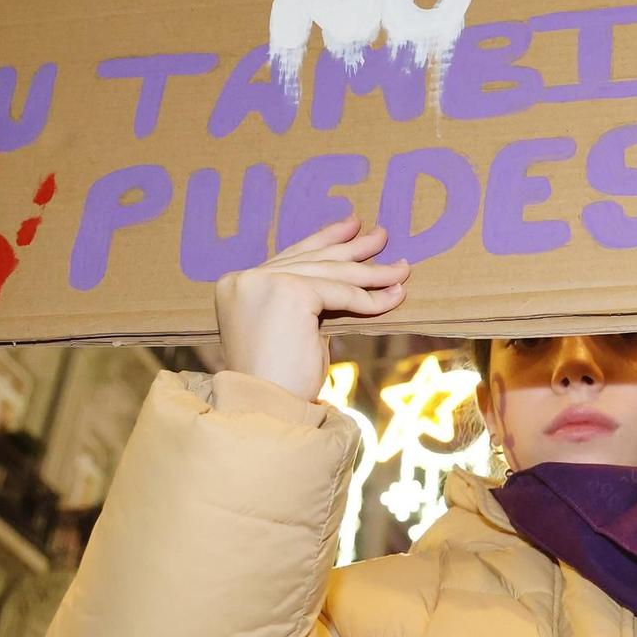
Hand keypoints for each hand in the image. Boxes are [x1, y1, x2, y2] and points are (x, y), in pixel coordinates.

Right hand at [213, 215, 408, 399]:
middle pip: (311, 259)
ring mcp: (264, 282)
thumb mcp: (290, 328)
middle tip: (380, 234)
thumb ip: (302, 298)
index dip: (324, 241)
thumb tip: (345, 275)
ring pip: (330, 273)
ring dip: (372, 273)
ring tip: (400, 269)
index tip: (351, 227)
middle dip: (351, 248)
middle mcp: (245, 278)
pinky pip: (341, 291)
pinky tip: (393, 297)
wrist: (266, 409)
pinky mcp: (289, 291)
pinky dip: (370, 297)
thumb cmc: (280, 380)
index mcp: (236, 285)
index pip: (290, 257)